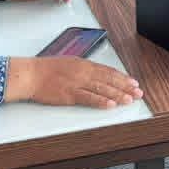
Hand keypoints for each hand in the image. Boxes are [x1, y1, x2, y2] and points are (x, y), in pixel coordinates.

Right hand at [5, 56, 141, 108]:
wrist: (30, 74)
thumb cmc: (45, 69)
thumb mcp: (68, 63)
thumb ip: (82, 69)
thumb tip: (95, 75)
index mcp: (83, 63)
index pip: (108, 71)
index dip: (122, 77)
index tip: (133, 82)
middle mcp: (83, 72)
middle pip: (109, 79)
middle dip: (125, 86)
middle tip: (138, 92)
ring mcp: (76, 83)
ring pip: (102, 89)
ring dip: (117, 94)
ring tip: (129, 99)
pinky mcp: (69, 94)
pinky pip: (88, 98)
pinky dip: (100, 101)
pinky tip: (110, 104)